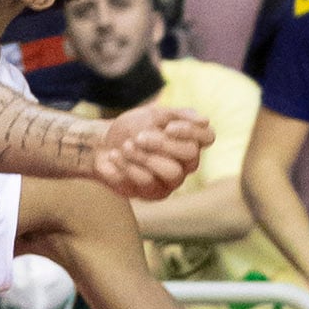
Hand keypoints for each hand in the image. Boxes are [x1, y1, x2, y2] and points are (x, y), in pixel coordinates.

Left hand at [91, 103, 212, 201]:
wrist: (101, 145)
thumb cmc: (133, 128)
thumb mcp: (151, 115)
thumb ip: (177, 115)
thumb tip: (205, 121)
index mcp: (189, 141)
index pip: (207, 137)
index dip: (191, 132)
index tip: (168, 127)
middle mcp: (185, 164)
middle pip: (190, 156)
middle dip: (163, 144)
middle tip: (139, 136)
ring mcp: (170, 181)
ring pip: (172, 173)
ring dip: (146, 157)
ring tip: (126, 146)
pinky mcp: (152, 194)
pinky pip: (146, 183)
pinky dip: (127, 166)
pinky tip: (114, 156)